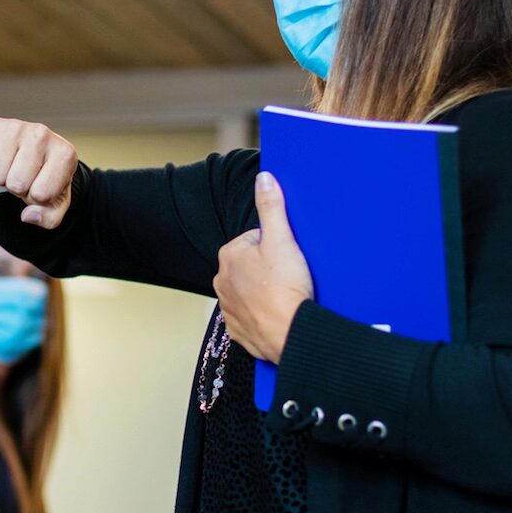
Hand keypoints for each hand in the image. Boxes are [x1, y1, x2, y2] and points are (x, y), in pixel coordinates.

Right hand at [0, 117, 76, 227]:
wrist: (29, 151)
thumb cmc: (44, 178)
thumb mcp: (54, 202)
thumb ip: (49, 217)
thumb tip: (28, 216)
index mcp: (65, 154)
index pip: (40, 194)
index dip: (35, 198)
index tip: (39, 186)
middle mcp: (42, 134)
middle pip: (16, 184)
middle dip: (16, 189)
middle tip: (22, 177)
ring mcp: (16, 127)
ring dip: (0, 178)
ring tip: (10, 168)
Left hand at [213, 172, 313, 362]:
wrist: (290, 334)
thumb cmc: (285, 287)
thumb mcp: (282, 240)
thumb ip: (272, 207)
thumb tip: (264, 178)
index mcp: (229, 255)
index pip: (255, 240)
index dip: (277, 247)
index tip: (288, 258)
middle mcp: (221, 281)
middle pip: (252, 266)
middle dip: (270, 269)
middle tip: (290, 277)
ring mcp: (228, 308)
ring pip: (251, 291)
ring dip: (267, 292)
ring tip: (287, 297)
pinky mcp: (238, 330)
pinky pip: (252, 316)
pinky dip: (265, 315)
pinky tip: (280, 314)